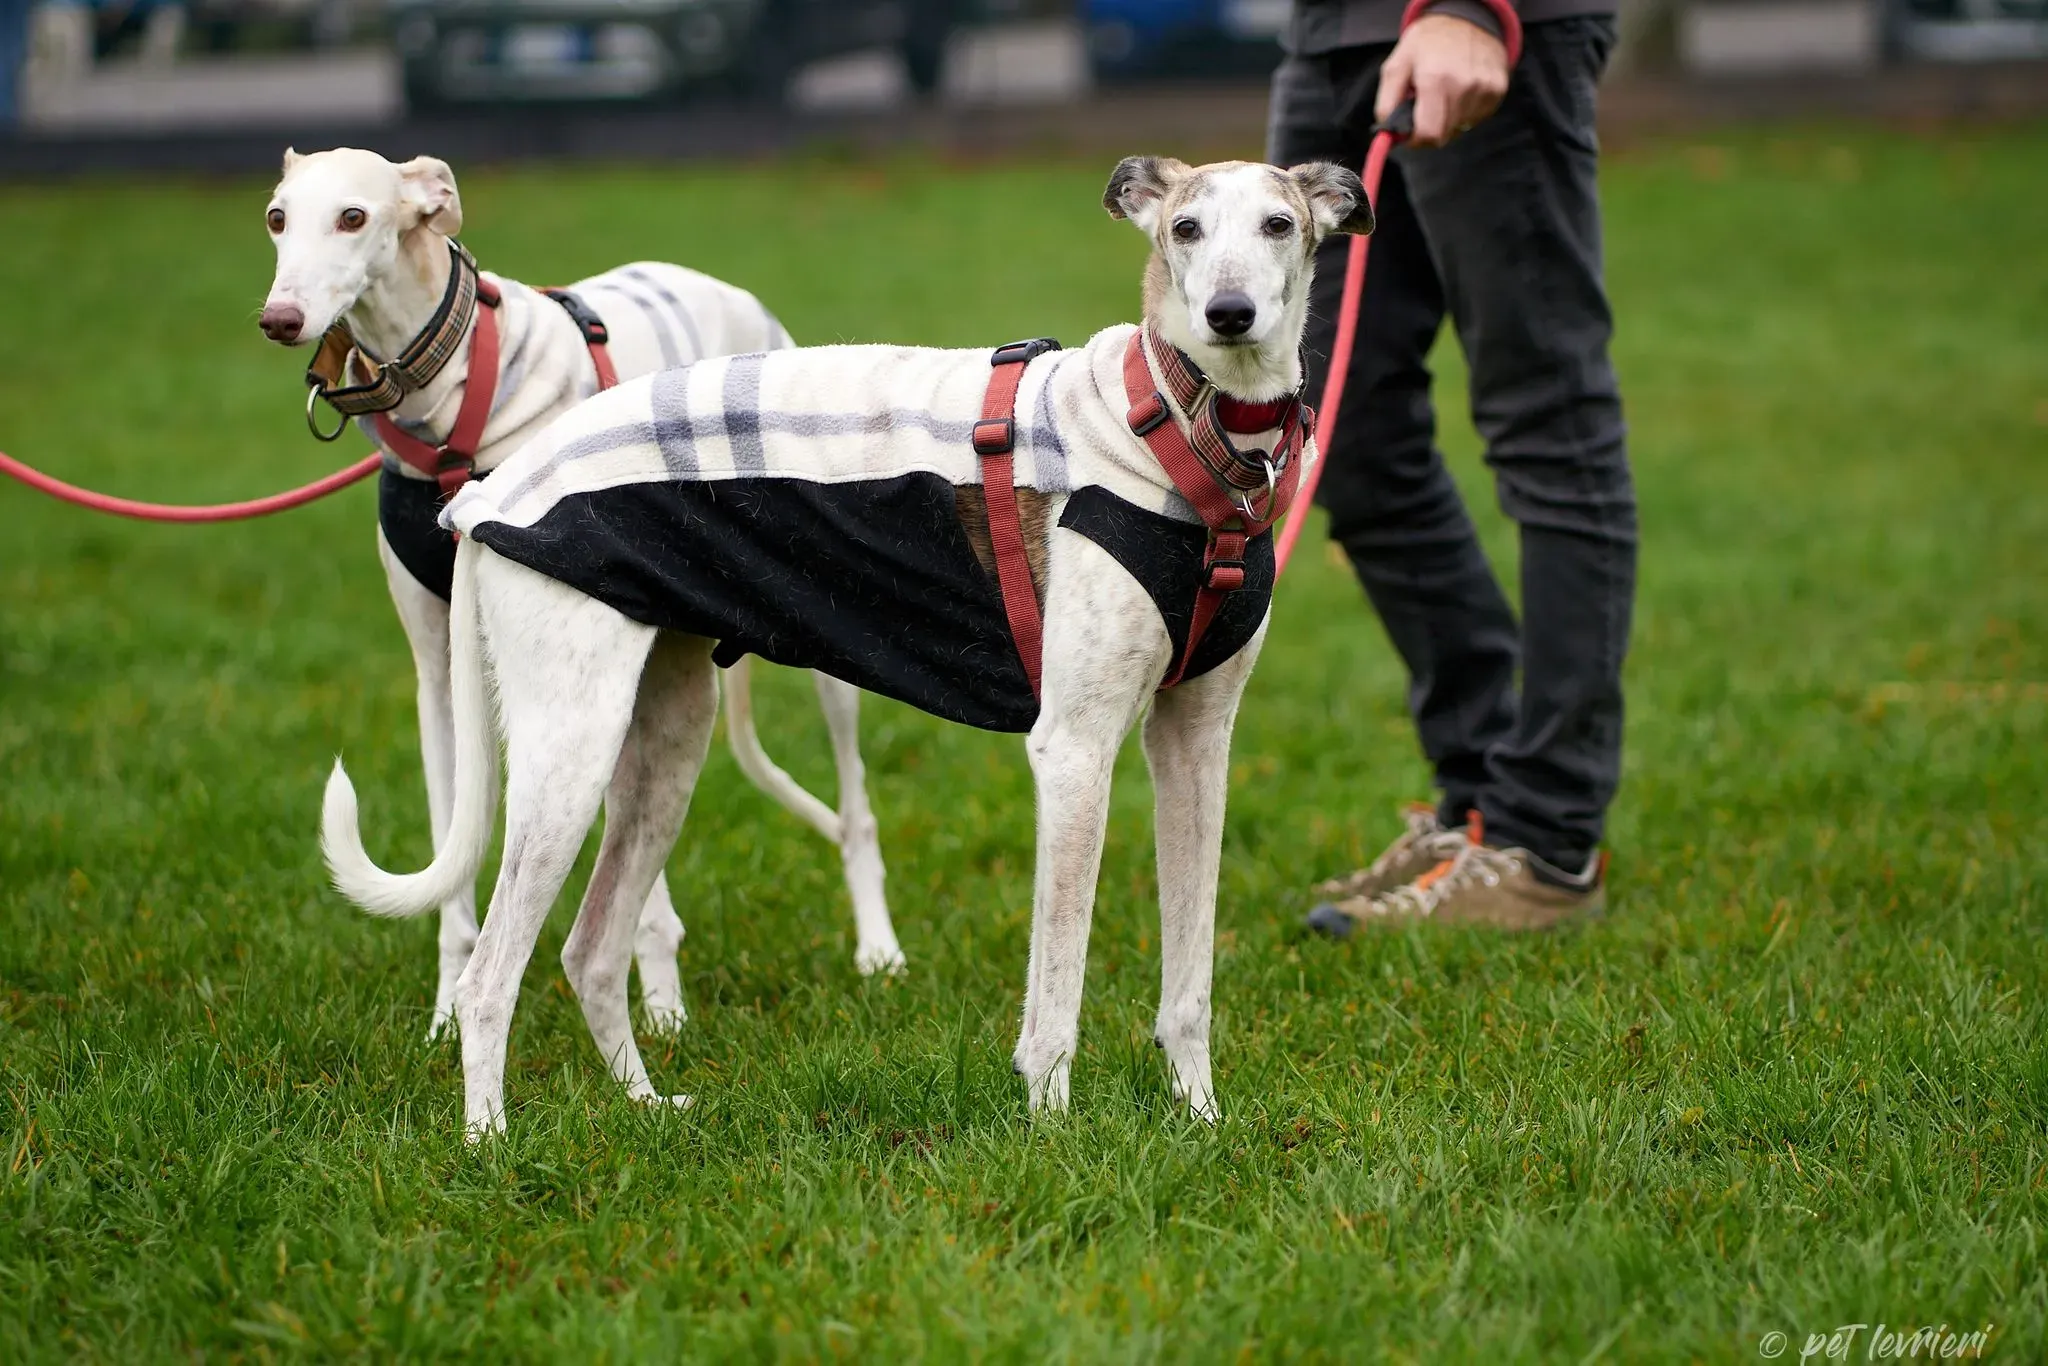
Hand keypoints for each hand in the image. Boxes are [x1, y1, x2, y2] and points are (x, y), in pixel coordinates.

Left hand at [1373, 13, 1510, 148]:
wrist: (1467, 18)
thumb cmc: (1429, 41)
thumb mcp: (1396, 64)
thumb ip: (1387, 103)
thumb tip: (1390, 134)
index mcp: (1435, 79)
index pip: (1429, 134)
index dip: (1416, 140)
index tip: (1410, 133)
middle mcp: (1463, 86)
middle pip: (1444, 135)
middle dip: (1430, 128)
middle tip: (1425, 107)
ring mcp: (1484, 89)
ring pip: (1460, 128)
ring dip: (1448, 119)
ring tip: (1444, 93)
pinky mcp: (1498, 90)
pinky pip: (1476, 118)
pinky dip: (1464, 111)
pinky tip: (1460, 91)